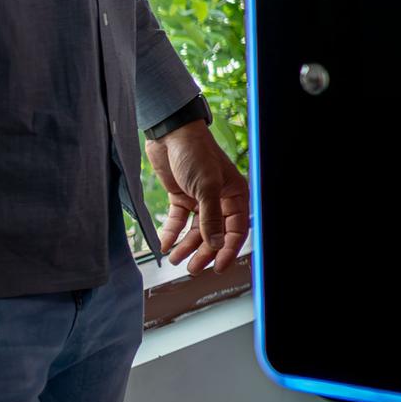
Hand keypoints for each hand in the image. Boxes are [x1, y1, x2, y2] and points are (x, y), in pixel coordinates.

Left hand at [144, 121, 250, 272]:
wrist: (171, 134)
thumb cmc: (196, 153)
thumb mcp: (206, 187)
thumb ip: (210, 218)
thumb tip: (214, 244)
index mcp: (234, 194)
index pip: (236, 229)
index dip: (228, 249)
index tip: (218, 267)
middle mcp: (219, 199)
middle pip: (214, 233)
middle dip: (204, 251)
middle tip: (192, 267)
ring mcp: (199, 198)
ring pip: (195, 230)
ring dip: (186, 245)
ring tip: (175, 258)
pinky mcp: (181, 196)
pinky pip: (177, 220)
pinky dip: (171, 233)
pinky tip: (164, 244)